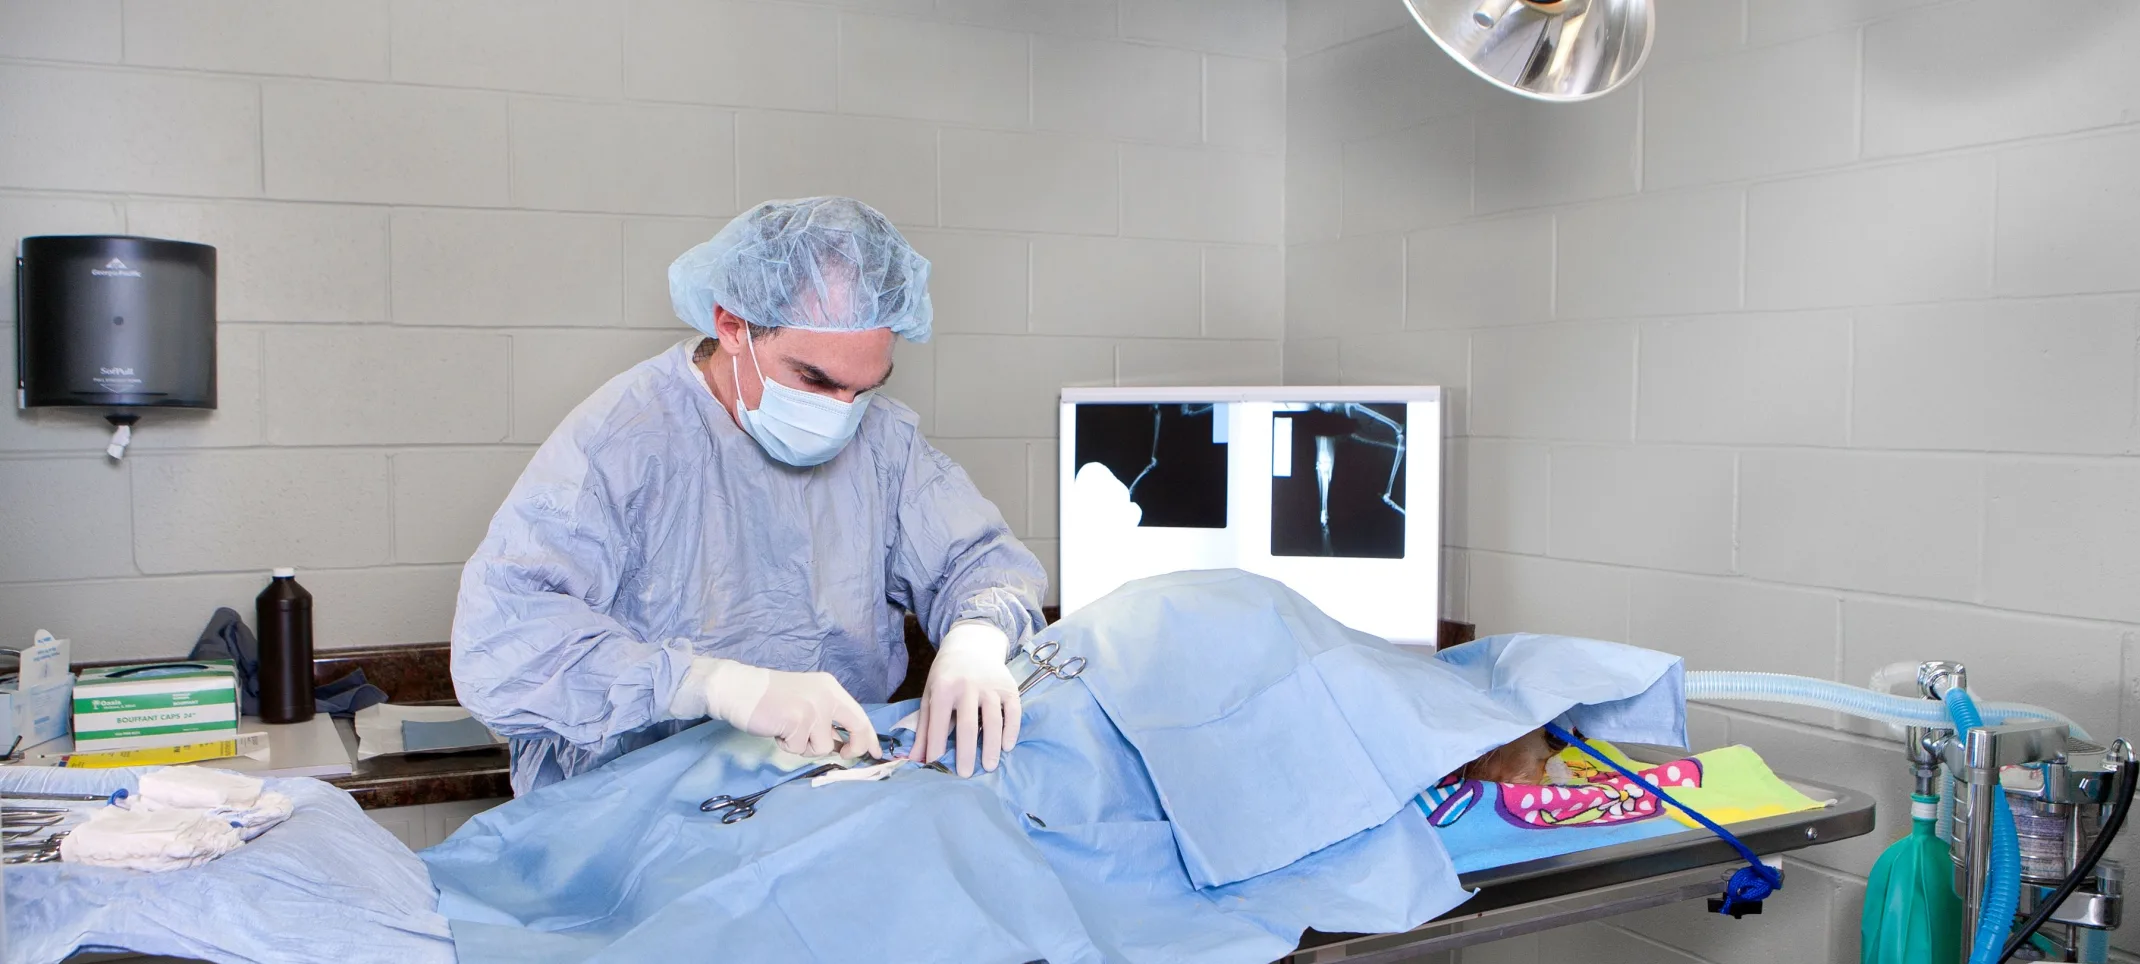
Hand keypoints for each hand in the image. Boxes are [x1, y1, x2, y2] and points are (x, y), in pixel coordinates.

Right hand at [681, 658, 880, 759]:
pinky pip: (800, 748)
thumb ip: (827, 720)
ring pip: (823, 746)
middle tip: (845, 753)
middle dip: (855, 747)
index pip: (859, 714)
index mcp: (831, 688)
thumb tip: (844, 746)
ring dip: (804, 746)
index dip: (869, 736)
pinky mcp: (799, 720)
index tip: (876, 753)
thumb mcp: (807, 702)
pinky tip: (777, 730)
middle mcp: (828, 694)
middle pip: (857, 727)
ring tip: (787, 731)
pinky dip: (787, 746)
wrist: (740, 689)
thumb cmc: (770, 700)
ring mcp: (814, 707)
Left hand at [912, 622, 1020, 776]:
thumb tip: (915, 759)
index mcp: (944, 688)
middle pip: (967, 725)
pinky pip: (1013, 712)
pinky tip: (1007, 746)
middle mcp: (967, 686)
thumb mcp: (930, 695)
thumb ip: (924, 728)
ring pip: (993, 720)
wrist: (972, 645)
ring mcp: (990, 687)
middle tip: (966, 775)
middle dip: (966, 752)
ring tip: (990, 766)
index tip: (935, 766)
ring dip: (992, 746)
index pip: (938, 723)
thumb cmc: (947, 675)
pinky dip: (1011, 730)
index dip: (936, 746)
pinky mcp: (1009, 687)